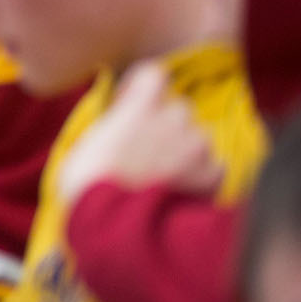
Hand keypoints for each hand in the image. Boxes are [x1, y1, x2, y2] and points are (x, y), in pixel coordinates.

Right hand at [54, 61, 222, 206]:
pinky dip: (204, 177)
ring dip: (186, 150)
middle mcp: (171, 120)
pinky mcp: (211, 177)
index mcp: (137, 108)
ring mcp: (195, 148)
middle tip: (149, 147)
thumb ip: (113, 123)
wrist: (112, 227)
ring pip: (199, 138)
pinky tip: (185, 190)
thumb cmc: (85, 185)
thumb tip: (121, 119)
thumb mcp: (87, 142)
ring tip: (168, 175)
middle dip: (167, 123)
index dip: (145, 86)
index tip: (132, 101)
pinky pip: (215, 168)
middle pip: (180, 108)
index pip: (155, 74)